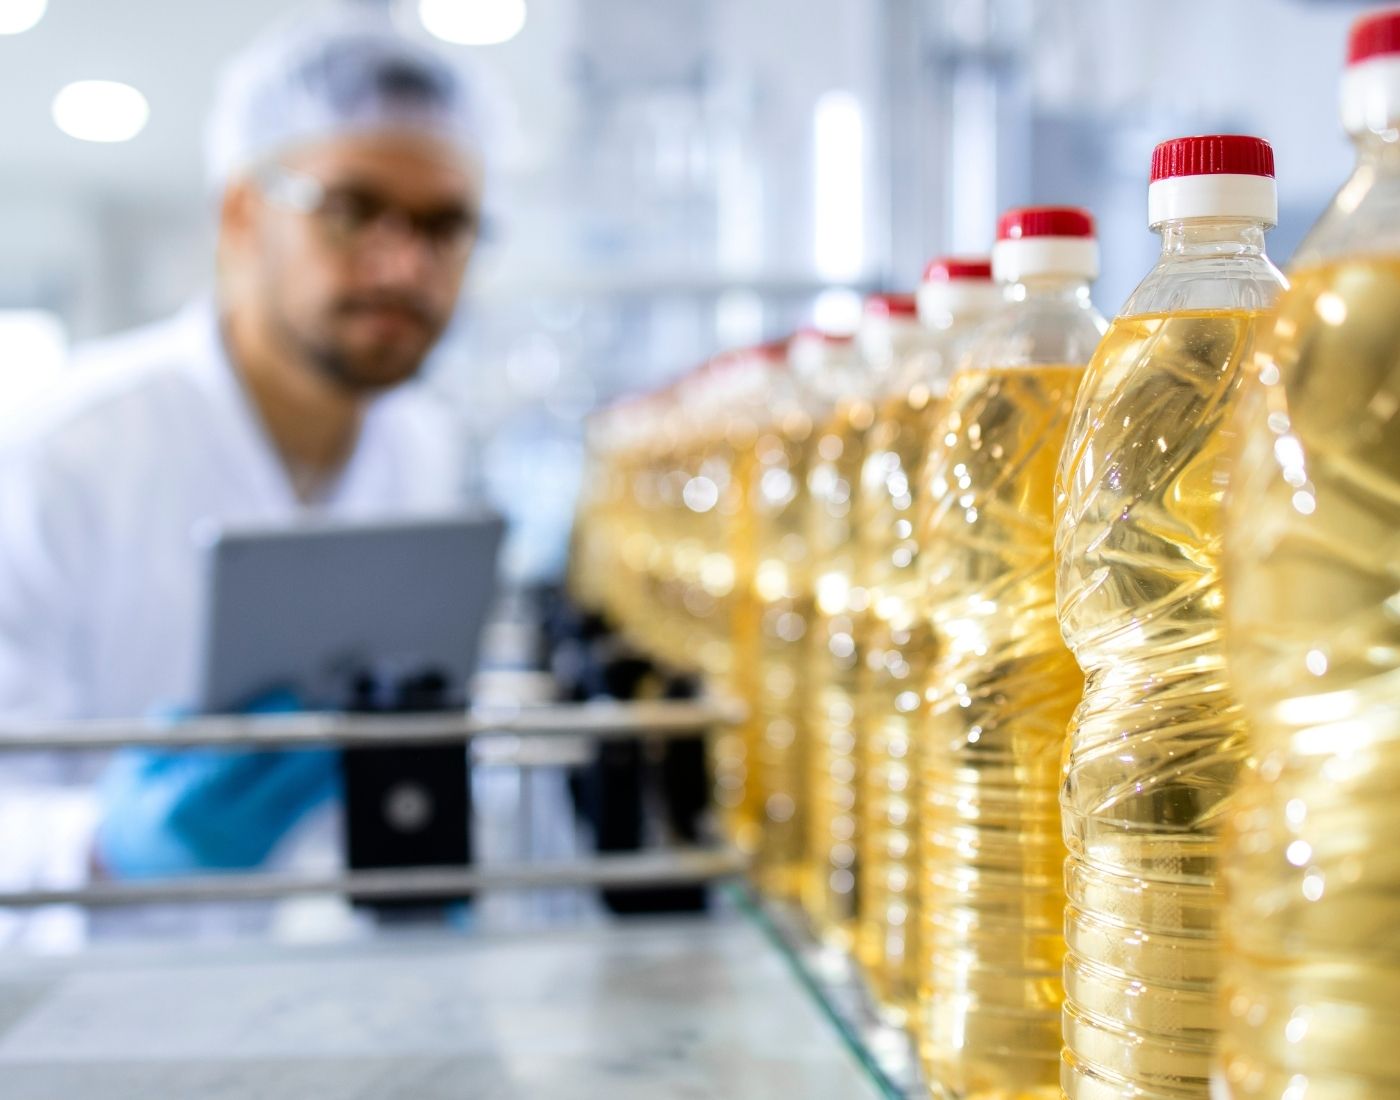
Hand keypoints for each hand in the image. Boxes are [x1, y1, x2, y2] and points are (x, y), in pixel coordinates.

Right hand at [95, 692, 339, 878]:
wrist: (140, 866)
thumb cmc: (140, 802)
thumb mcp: (135, 766)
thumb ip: (162, 733)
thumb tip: (185, 710)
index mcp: (181, 806)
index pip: (233, 757)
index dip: (265, 723)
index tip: (288, 693)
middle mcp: (220, 829)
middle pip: (279, 776)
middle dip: (307, 737)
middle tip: (331, 700)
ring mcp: (247, 845)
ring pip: (302, 795)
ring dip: (326, 757)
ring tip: (345, 719)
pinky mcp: (268, 851)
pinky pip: (304, 811)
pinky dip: (323, 782)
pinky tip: (339, 753)